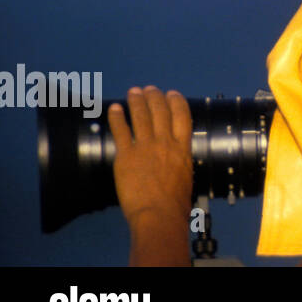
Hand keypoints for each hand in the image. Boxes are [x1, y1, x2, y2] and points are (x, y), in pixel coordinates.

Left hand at [107, 87, 192, 240]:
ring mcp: (146, 147)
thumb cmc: (176, 203)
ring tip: (134, 91)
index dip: (176, 101)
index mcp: (183, 148)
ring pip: (142, 116)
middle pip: (161, 111)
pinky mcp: (127, 155)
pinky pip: (122, 130)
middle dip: (155, 97)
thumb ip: (180, 163)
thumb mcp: (186, 176)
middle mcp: (166, 142)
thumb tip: (177, 162)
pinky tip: (114, 108)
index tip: (172, 93)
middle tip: (149, 89)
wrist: (159, 212)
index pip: (182, 116)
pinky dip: (117, 117)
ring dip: (137, 101)